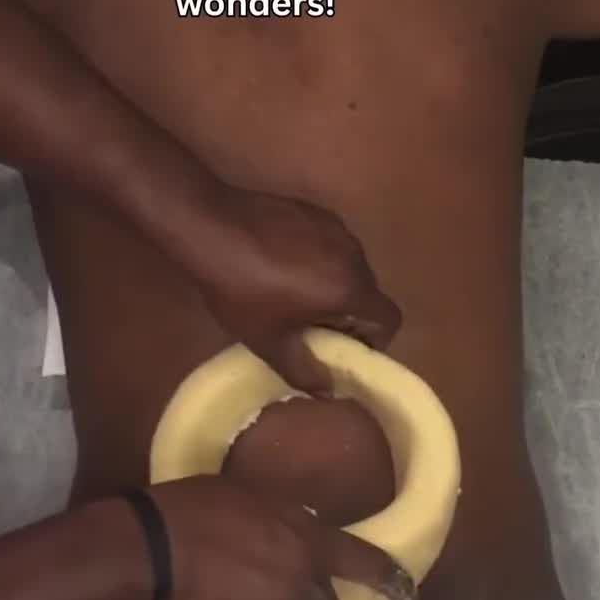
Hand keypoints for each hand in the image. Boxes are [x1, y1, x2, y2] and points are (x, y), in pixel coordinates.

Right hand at [150, 476, 414, 599]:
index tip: (405, 590)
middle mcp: (301, 585)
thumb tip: (292, 533)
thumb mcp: (251, 495)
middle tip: (284, 589)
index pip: (360, 560)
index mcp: (306, 540)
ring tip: (243, 599)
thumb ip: (283, 520)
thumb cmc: (199, 508)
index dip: (386, 577)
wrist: (155, 552)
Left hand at [194, 187, 400, 394]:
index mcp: (350, 288)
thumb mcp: (269, 341)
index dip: (372, 340)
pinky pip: (328, 242)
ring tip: (292, 292)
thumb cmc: (241, 290)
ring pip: (347, 265)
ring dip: (331, 284)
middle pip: (368, 292)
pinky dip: (316, 257)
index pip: (389, 319)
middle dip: (348, 313)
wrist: (209, 227)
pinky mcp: (313, 209)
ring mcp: (334, 226)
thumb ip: (304, 371)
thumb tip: (327, 390)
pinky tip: (280, 261)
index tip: (341, 346)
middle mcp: (353, 254)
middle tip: (311, 326)